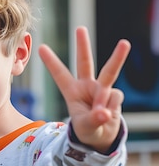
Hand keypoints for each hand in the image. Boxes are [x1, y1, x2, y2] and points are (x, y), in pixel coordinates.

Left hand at [38, 26, 130, 152]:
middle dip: (83, 45)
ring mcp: (102, 89)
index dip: (51, 62)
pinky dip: (111, 107)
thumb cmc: (87, 129)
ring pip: (109, 71)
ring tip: (124, 43)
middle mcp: (87, 86)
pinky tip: (107, 115)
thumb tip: (104, 113)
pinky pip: (114, 98)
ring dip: (117, 56)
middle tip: (80, 28)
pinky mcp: (114, 95)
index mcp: (71, 91)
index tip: (41, 47)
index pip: (60, 74)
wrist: (101, 136)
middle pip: (85, 62)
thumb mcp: (85, 126)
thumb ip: (93, 120)